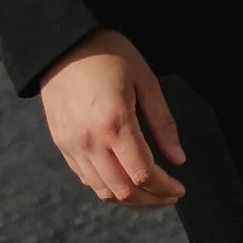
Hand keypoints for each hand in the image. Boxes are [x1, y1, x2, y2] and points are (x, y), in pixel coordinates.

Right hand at [39, 29, 187, 209]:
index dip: (165, 188)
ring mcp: (72, 145)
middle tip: (170, 196)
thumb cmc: (109, 54)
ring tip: (150, 193)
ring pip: (103, 191)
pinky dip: (108, 188)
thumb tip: (179, 159)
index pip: (143, 173)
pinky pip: (86, 179)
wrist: (63, 42)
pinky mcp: (61, 144)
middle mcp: (90, 140)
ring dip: (130, 199)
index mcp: (114, 122)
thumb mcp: (145, 80)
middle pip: (123, 190)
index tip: (180, 188)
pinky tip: (125, 180)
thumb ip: (163, 123)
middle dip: (151, 200)